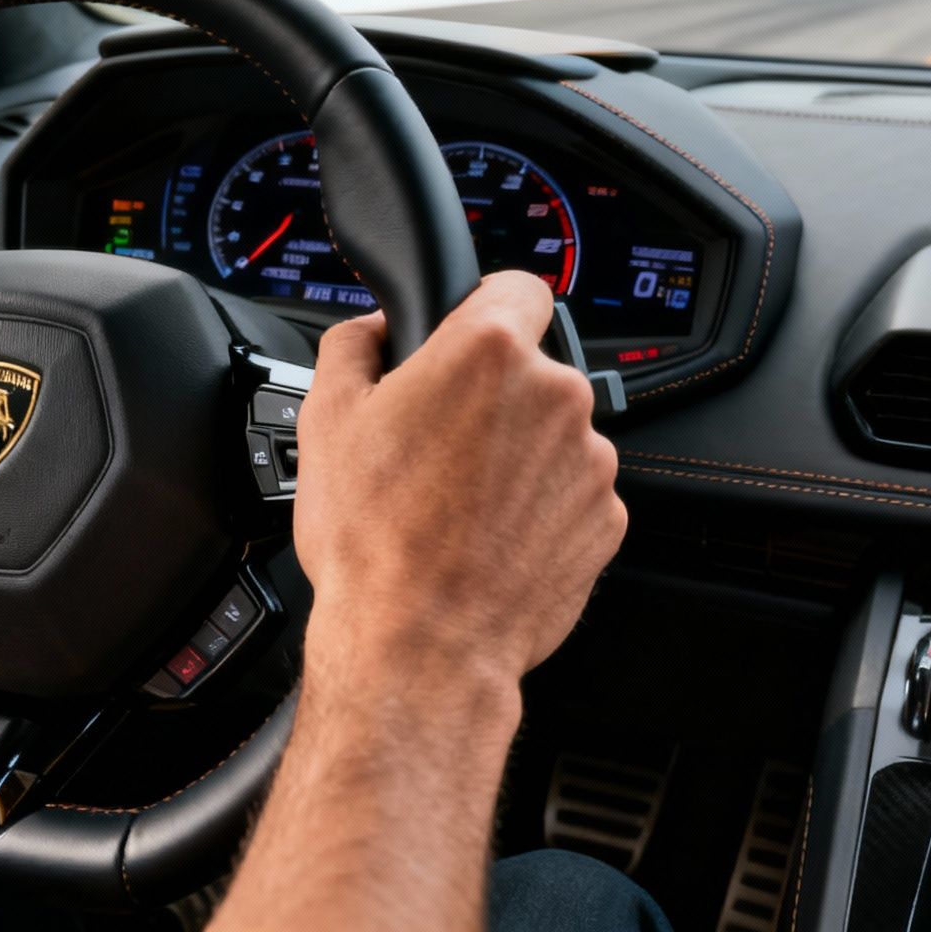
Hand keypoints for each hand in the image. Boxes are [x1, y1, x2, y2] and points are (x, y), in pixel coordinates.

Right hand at [293, 272, 626, 707]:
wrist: (419, 645)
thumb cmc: (373, 540)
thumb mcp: (324, 419)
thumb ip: (352, 344)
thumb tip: (373, 329)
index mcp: (489, 353)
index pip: (517, 286)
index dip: (483, 308)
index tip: (463, 338)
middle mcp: (555, 396)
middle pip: (531, 370)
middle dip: (490, 397)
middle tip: (434, 445)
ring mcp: (589, 461)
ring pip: (552, 434)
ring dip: (515, 455)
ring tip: (455, 504)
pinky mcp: (606, 520)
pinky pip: (569, 493)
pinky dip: (537, 508)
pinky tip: (486, 538)